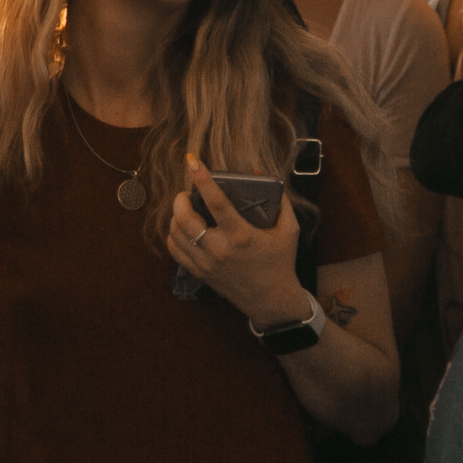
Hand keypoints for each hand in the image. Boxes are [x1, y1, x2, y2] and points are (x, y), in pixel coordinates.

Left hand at [167, 155, 305, 324]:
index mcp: (242, 236)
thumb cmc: (281, 262)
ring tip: (183, 208)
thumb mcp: (289, 229)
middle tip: (186, 192)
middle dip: (180, 199)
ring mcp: (207, 263)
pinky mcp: (200, 273)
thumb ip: (280, 200)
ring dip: (175, 216)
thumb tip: (262, 174)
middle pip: (185, 219)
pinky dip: (173, 235)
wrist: (271, 300)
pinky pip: (175, 250)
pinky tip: (181, 227)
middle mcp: (220, 250)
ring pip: (176, 234)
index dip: (202, 179)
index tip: (193, 161)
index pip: (216, 202)